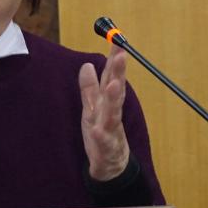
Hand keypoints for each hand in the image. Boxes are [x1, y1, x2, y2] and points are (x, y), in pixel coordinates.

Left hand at [79, 45, 130, 180]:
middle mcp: (111, 113)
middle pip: (116, 90)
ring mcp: (111, 130)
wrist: (110, 166)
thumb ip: (89, 87)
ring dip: (113, 99)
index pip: (112, 77)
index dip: (115, 59)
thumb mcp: (92, 107)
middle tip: (121, 55)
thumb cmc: (102, 133)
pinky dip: (101, 136)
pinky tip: (98, 130)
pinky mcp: (106, 148)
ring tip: (113, 85)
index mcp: (108, 102)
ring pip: (113, 113)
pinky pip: (103, 141)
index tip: (119, 41)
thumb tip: (86, 64)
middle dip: (119, 73)